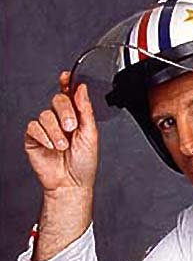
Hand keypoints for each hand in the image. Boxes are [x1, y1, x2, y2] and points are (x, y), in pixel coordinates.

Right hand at [24, 72, 98, 260]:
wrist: (71, 183)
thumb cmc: (84, 163)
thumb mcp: (91, 135)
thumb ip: (86, 111)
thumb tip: (82, 88)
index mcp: (77, 117)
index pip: (70, 95)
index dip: (68, 83)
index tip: (67, 77)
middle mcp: (61, 120)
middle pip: (58, 100)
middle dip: (65, 112)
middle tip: (71, 127)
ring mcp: (47, 128)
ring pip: (45, 114)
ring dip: (55, 131)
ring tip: (62, 146)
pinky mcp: (34, 138)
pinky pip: (33, 127)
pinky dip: (44, 136)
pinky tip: (51, 146)